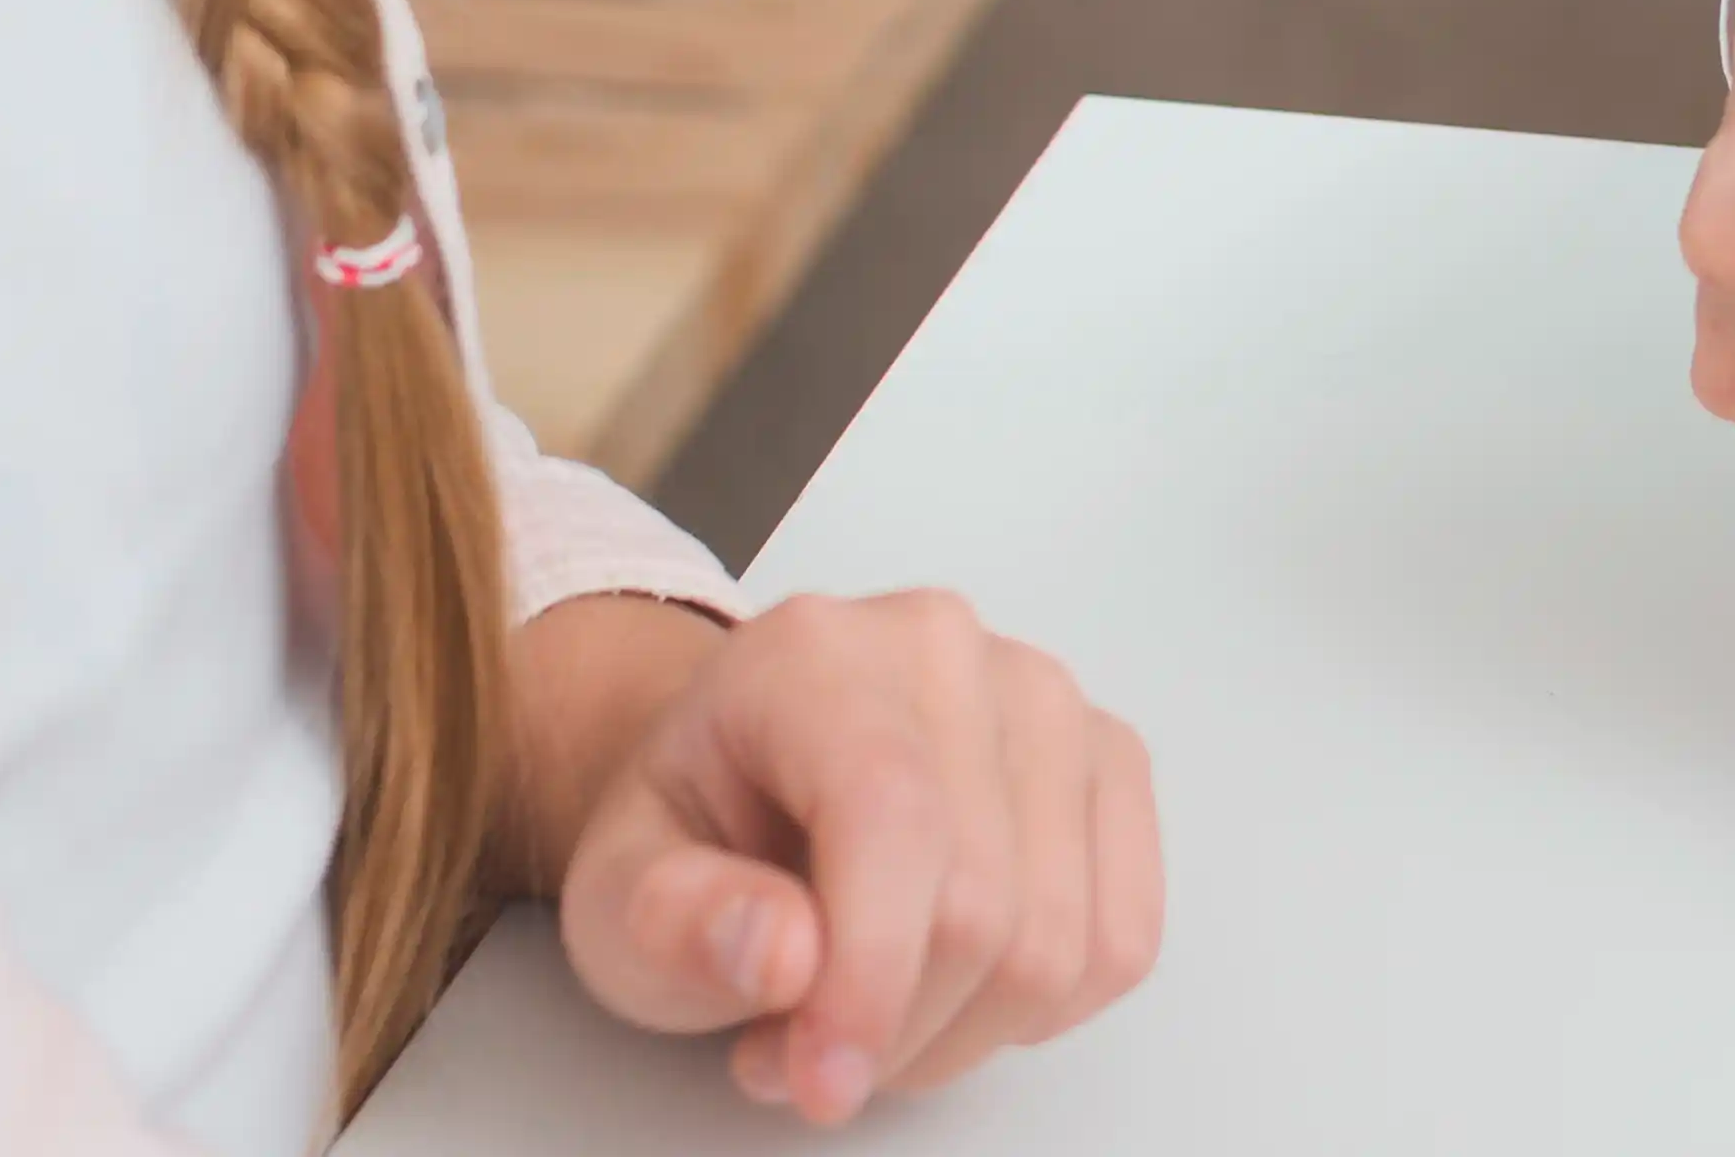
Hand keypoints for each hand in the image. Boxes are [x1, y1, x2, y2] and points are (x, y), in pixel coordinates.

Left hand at [537, 586, 1163, 1126]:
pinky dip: (1035, 1011)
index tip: (820, 1082)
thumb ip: (673, 922)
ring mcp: (1045, 702)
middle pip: (983, 905)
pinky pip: (1121, 939)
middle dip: (892, 1030)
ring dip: (957, 1033)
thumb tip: (784, 952)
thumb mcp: (613, 894)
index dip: (870, 977)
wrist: (739, 776)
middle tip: (797, 1051)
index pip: (892, 817)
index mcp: (816, 657)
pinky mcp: (1107, 762)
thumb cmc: (689, 829)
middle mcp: (947, 652)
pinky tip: (948, 988)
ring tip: (859, 1016)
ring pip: (1060, 942)